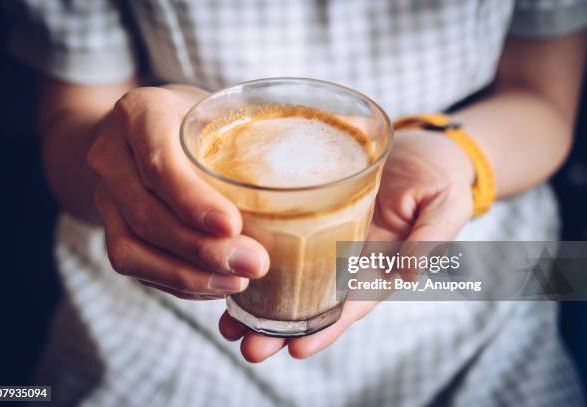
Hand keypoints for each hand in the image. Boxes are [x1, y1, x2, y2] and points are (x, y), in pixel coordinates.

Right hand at [87, 85, 269, 298]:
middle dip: (202, 250)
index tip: (234, 226)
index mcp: (140, 113)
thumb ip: (246, 135)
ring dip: (187, 275)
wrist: (134, 132)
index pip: (160, 164)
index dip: (194, 201)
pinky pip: (133, 264)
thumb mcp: (214, 110)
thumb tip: (313, 170)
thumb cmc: (191, 119)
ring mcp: (103, 195)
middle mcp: (111, 154)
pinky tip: (215, 284)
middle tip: (254, 264)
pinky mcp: (108, 226)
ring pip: (131, 250)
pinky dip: (176, 282)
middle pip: (148, 215)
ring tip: (238, 283)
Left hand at [219, 129, 473, 361]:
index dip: (325, 329)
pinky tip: (231, 266)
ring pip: (290, 277)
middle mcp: (348, 261)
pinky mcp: (312, 215)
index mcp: (380, 268)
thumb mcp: (447, 205)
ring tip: (226, 323)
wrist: (423, 148)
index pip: (351, 306)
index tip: (296, 348)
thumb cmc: (440, 178)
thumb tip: (409, 273)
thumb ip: (432, 238)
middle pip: (311, 301)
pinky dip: (259, 257)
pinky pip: (283, 238)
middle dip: (278, 328)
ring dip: (259, 303)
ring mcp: (327, 239)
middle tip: (245, 346)